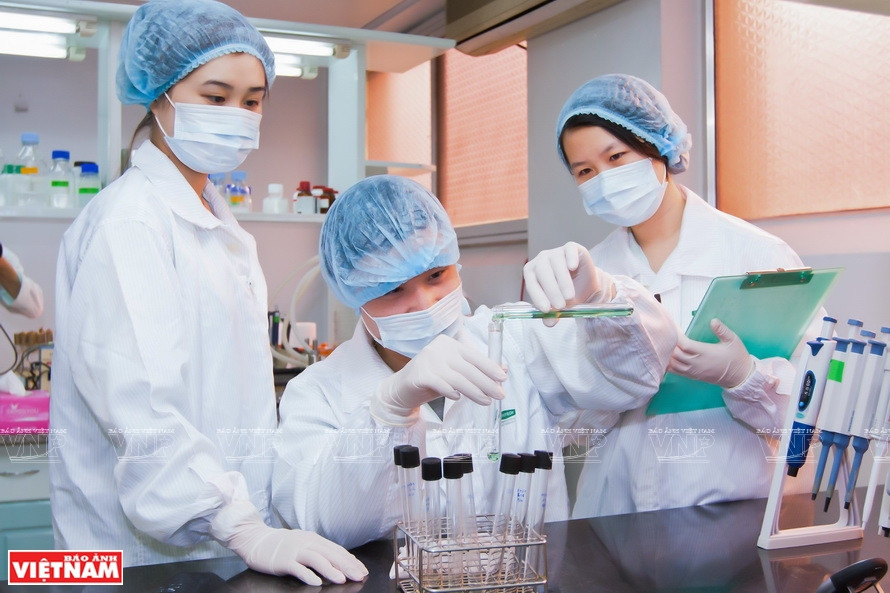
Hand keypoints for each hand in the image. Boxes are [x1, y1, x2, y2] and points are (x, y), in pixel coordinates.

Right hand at [216, 502, 367, 585]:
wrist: (256, 540)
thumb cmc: (282, 545)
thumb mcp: (304, 544)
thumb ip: (320, 551)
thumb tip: (340, 560)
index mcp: (314, 539)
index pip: (337, 550)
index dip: (350, 560)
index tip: (362, 570)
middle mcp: (307, 543)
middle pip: (330, 554)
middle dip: (347, 566)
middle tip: (359, 576)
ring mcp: (295, 551)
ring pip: (317, 559)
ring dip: (330, 570)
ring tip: (341, 579)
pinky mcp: (283, 560)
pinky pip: (298, 568)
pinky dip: (308, 575)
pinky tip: (316, 583)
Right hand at [371, 334, 506, 425]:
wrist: (402, 389)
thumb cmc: (432, 380)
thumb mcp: (455, 373)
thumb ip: (475, 370)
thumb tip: (503, 369)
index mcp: (449, 343)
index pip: (474, 355)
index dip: (490, 367)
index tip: (503, 378)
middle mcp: (439, 348)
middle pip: (468, 368)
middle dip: (486, 383)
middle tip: (499, 395)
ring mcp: (428, 359)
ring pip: (457, 378)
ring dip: (474, 391)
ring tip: (486, 401)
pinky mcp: (419, 373)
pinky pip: (441, 384)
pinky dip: (451, 391)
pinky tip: (458, 398)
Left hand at [522, 242, 614, 324]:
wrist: (584, 285)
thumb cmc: (565, 294)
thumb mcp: (559, 306)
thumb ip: (552, 314)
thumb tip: (549, 323)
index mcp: (532, 272)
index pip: (531, 283)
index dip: (538, 296)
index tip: (546, 309)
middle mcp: (541, 259)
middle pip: (542, 272)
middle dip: (551, 291)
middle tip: (561, 305)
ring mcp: (555, 252)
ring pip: (556, 263)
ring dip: (563, 281)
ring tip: (570, 296)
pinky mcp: (570, 247)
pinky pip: (568, 249)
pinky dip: (570, 257)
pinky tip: (572, 267)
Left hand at [668, 318, 754, 388]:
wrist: (739, 376)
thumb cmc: (736, 356)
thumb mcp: (733, 340)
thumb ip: (722, 330)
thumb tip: (713, 321)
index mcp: (706, 353)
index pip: (685, 345)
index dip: (677, 337)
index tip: (674, 328)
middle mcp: (697, 363)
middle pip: (676, 354)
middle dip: (670, 345)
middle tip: (666, 335)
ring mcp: (694, 371)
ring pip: (674, 364)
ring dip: (668, 355)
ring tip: (666, 345)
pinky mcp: (693, 376)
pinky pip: (677, 372)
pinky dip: (670, 364)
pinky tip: (667, 357)